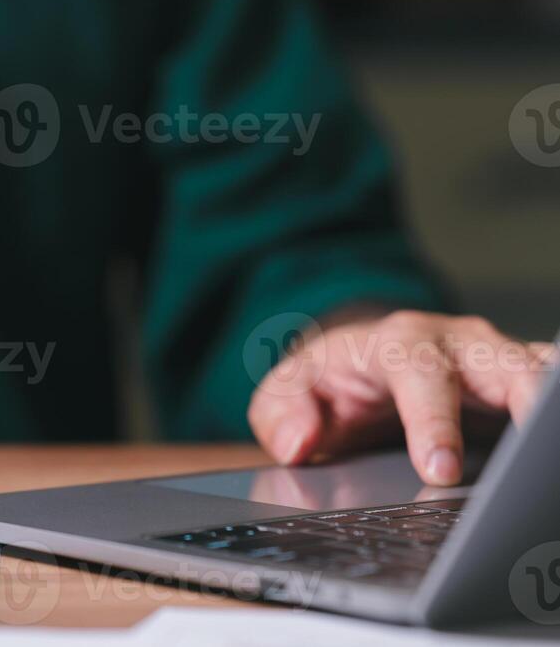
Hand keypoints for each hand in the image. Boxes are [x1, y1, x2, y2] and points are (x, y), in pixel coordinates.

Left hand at [247, 311, 554, 486]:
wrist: (361, 360)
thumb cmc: (332, 380)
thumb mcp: (290, 390)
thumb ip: (282, 413)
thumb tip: (299, 442)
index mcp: (400, 343)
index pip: (423, 377)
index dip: (434, 423)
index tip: (439, 470)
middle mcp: (461, 344)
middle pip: (508, 366)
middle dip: (526, 404)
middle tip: (535, 459)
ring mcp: (501, 359)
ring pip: (543, 373)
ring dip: (552, 407)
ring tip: (554, 453)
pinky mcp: (526, 380)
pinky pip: (556, 389)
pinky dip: (556, 416)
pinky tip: (554, 452)